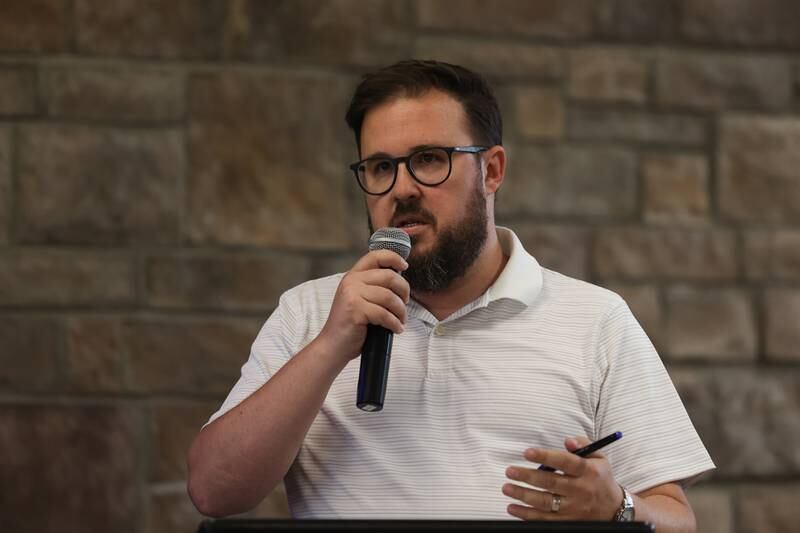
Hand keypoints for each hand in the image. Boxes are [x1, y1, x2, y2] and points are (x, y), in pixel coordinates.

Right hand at [318, 250, 409, 363]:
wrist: (333, 345)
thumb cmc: (351, 325)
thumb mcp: (360, 299)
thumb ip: (374, 287)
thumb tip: (400, 281)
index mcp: (353, 276)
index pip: (375, 256)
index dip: (393, 258)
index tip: (405, 266)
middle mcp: (351, 281)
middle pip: (389, 276)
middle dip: (404, 291)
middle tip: (404, 304)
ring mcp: (352, 295)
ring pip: (389, 297)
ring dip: (401, 311)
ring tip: (400, 320)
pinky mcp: (355, 310)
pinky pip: (384, 314)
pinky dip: (394, 323)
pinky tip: (396, 329)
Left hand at [502, 436, 623, 520]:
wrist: (614, 510)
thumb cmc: (600, 478)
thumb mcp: (599, 458)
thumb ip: (583, 445)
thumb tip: (567, 440)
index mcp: (588, 471)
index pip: (565, 461)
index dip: (545, 456)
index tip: (527, 452)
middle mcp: (581, 490)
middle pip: (551, 482)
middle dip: (527, 476)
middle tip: (510, 471)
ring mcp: (574, 508)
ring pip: (545, 503)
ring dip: (523, 496)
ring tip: (507, 488)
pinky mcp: (569, 522)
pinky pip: (545, 520)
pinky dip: (527, 515)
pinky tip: (513, 508)